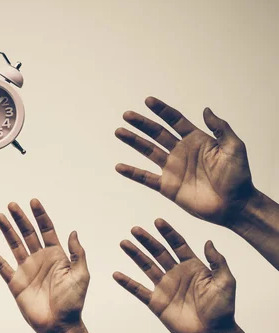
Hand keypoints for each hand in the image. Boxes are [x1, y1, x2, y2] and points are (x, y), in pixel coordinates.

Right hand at [0, 199, 89, 332]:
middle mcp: (39, 259)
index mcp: (56, 255)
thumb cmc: (73, 302)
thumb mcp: (81, 275)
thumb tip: (73, 232)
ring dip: (7, 231)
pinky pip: (2, 267)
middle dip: (20, 218)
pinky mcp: (15, 282)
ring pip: (14, 245)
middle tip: (12, 205)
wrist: (60, 325)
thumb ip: (77, 253)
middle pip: (28, 233)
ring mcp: (26, 270)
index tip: (33, 201)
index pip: (46, 230)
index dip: (40, 215)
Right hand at [114, 219, 235, 332]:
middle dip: (147, 240)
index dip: (168, 233)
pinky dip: (127, 283)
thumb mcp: (225, 282)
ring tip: (124, 243)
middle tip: (135, 229)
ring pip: (146, 266)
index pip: (178, 244)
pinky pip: (138, 290)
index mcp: (192, 266)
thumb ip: (218, 261)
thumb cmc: (222, 308)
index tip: (158, 221)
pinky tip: (116, 274)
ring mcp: (165, 287)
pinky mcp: (156, 302)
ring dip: (135, 255)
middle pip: (158, 252)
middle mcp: (176, 274)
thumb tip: (208, 241)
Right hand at [115, 97, 253, 225]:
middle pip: (157, 133)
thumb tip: (205, 110)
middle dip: (142, 123)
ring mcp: (173, 169)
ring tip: (119, 132)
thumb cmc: (239, 177)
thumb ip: (221, 129)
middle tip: (127, 115)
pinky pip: (146, 178)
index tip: (148, 101)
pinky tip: (119, 167)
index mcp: (196, 140)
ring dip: (133, 141)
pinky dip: (132, 173)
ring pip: (148, 151)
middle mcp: (181, 152)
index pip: (175, 120)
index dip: (162, 110)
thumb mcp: (235, 147)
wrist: (235, 205)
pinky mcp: (167, 187)